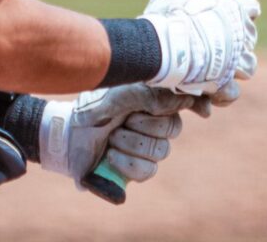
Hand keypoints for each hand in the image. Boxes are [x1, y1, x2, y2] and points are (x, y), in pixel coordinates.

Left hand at [38, 84, 189, 185]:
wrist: (67, 131)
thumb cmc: (92, 106)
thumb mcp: (118, 94)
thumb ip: (151, 95)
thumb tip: (184, 99)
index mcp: (154, 100)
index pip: (186, 101)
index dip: (196, 104)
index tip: (200, 109)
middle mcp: (155, 124)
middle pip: (172, 128)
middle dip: (145, 125)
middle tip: (123, 119)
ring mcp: (147, 148)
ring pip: (160, 151)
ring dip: (132, 143)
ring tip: (112, 137)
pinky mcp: (136, 169)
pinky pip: (147, 171)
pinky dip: (127, 163)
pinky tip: (111, 155)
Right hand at [142, 0, 259, 95]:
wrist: (160, 46)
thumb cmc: (165, 16)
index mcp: (234, 8)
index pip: (250, 6)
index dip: (239, 9)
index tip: (226, 12)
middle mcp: (241, 35)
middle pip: (249, 37)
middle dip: (234, 39)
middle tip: (213, 40)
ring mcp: (235, 61)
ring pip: (247, 65)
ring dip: (233, 66)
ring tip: (214, 65)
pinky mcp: (225, 83)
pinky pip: (232, 90)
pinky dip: (223, 91)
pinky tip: (210, 87)